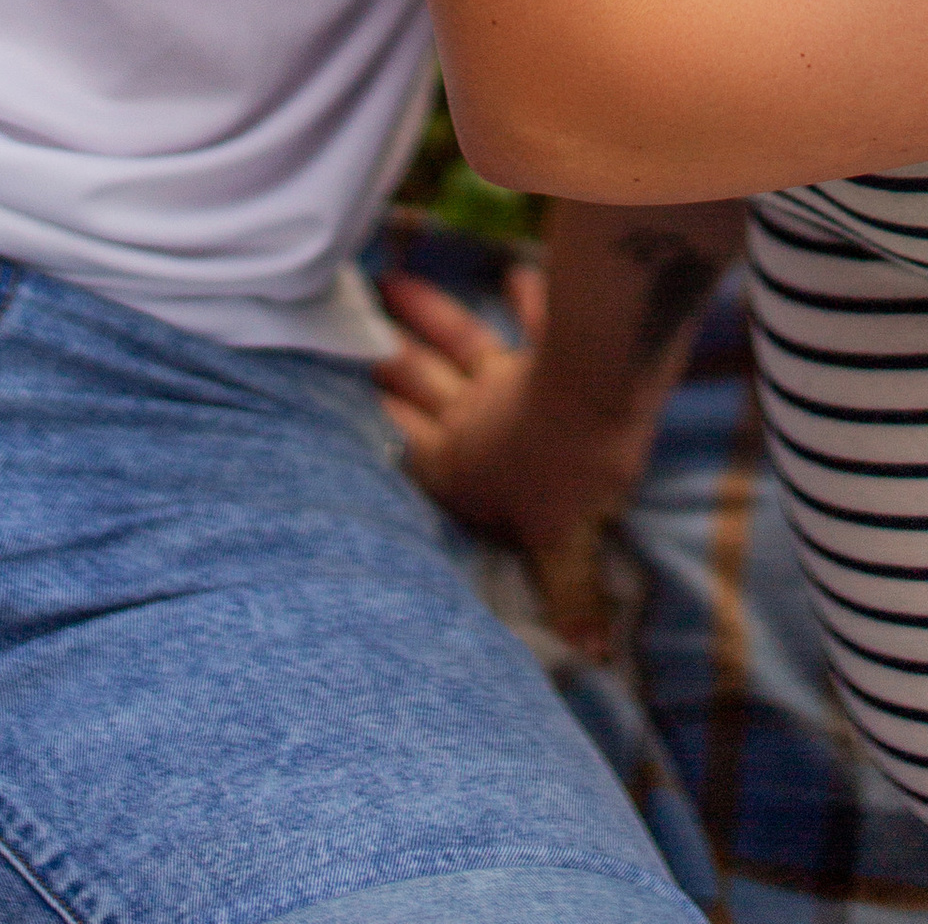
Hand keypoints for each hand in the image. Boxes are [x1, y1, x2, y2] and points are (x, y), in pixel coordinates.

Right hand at [375, 265, 654, 654]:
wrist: (599, 404)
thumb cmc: (571, 482)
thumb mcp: (567, 551)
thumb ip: (572, 599)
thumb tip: (597, 656)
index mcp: (458, 469)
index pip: (404, 446)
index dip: (372, 422)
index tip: (328, 397)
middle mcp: (471, 420)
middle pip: (417, 385)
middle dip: (382, 361)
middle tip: (343, 330)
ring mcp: (504, 379)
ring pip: (455, 342)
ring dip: (426, 313)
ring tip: (388, 282)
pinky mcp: (544, 348)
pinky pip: (532, 318)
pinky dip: (526, 296)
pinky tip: (514, 271)